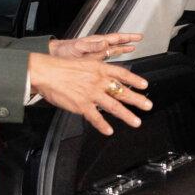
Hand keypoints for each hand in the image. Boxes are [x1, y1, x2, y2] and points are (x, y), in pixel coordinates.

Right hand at [27, 53, 150, 135]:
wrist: (46, 72)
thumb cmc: (61, 67)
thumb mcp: (84, 63)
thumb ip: (97, 72)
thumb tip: (107, 77)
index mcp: (99, 69)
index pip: (122, 74)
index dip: (135, 80)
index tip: (144, 85)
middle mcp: (98, 81)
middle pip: (122, 91)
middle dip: (137, 99)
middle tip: (148, 105)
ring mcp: (91, 94)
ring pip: (113, 106)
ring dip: (126, 115)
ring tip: (136, 121)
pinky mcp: (81, 105)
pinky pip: (95, 117)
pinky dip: (102, 125)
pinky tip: (109, 131)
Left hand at [49, 32, 142, 60]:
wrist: (54, 57)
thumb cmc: (63, 51)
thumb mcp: (78, 48)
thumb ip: (92, 46)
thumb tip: (105, 42)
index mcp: (96, 42)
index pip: (115, 38)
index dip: (127, 37)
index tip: (138, 37)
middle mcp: (97, 46)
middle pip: (116, 42)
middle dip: (128, 40)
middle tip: (139, 39)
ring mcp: (95, 53)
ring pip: (113, 49)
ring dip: (122, 48)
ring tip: (132, 48)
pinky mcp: (92, 60)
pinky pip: (107, 57)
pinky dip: (114, 57)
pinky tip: (118, 59)